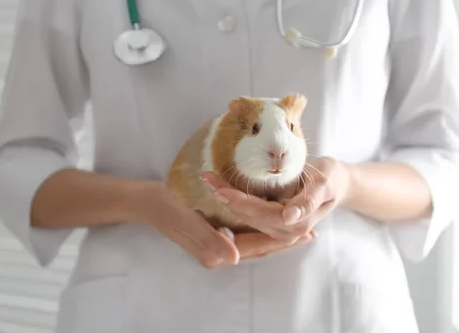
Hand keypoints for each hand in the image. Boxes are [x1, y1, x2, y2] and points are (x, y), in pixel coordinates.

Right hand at [139, 183, 312, 268]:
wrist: (147, 201)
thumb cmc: (168, 207)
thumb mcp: (188, 221)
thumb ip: (211, 240)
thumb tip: (235, 257)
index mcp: (216, 252)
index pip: (257, 248)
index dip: (281, 241)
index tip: (304, 233)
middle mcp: (219, 252)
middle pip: (259, 248)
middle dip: (284, 241)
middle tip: (310, 232)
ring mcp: (216, 244)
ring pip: (254, 242)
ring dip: (275, 235)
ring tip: (297, 228)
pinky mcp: (214, 233)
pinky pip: (244, 235)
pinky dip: (261, 228)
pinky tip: (270, 220)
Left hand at [202, 156, 349, 243]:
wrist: (337, 183)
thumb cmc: (330, 178)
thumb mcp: (323, 184)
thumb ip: (308, 201)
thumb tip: (289, 216)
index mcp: (295, 223)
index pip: (258, 211)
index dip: (237, 200)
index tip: (217, 188)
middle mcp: (284, 232)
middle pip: (248, 216)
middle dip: (226, 198)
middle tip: (206, 179)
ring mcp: (278, 231)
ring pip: (245, 217)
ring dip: (226, 200)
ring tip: (209, 182)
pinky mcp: (272, 224)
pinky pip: (249, 217)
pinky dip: (234, 204)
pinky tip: (219, 192)